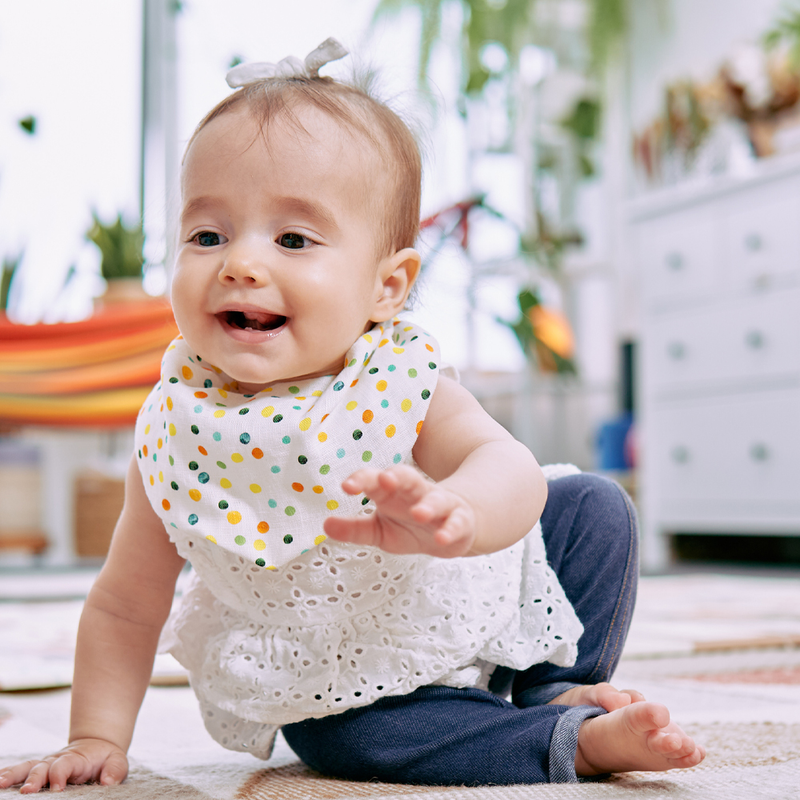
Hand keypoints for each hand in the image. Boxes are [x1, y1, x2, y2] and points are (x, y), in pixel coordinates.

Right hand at [0, 739, 127, 792]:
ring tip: (1, 783)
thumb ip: (114, 771)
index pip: (65, 765)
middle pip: (42, 767)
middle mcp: (56, 761)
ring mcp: (45, 765)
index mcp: (76, 758)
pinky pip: (21, 771)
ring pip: (28, 768)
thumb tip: (108, 782)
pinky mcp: (38, 771)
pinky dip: (9, 774)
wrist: (97, 747)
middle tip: (27, 792)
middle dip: (34, 778)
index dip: (60, 775)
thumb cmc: (106, 759)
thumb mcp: (117, 761)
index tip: (57, 788)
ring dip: (14, 775)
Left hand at [323, 465, 477, 556]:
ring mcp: (440, 505)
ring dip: (428, 503)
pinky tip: (442, 537)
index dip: (362, 480)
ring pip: (435, 498)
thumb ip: (355, 529)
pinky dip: (451, 529)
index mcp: (392, 492)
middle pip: (406, 477)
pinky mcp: (460, 520)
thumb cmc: (410, 526)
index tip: (347, 486)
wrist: (452, 528)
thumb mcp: (379, 531)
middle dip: (396, 476)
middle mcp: (415, 493)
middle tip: (385, 479)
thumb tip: (325, 525)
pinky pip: (457, 522)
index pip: (375, 480)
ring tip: (419, 511)